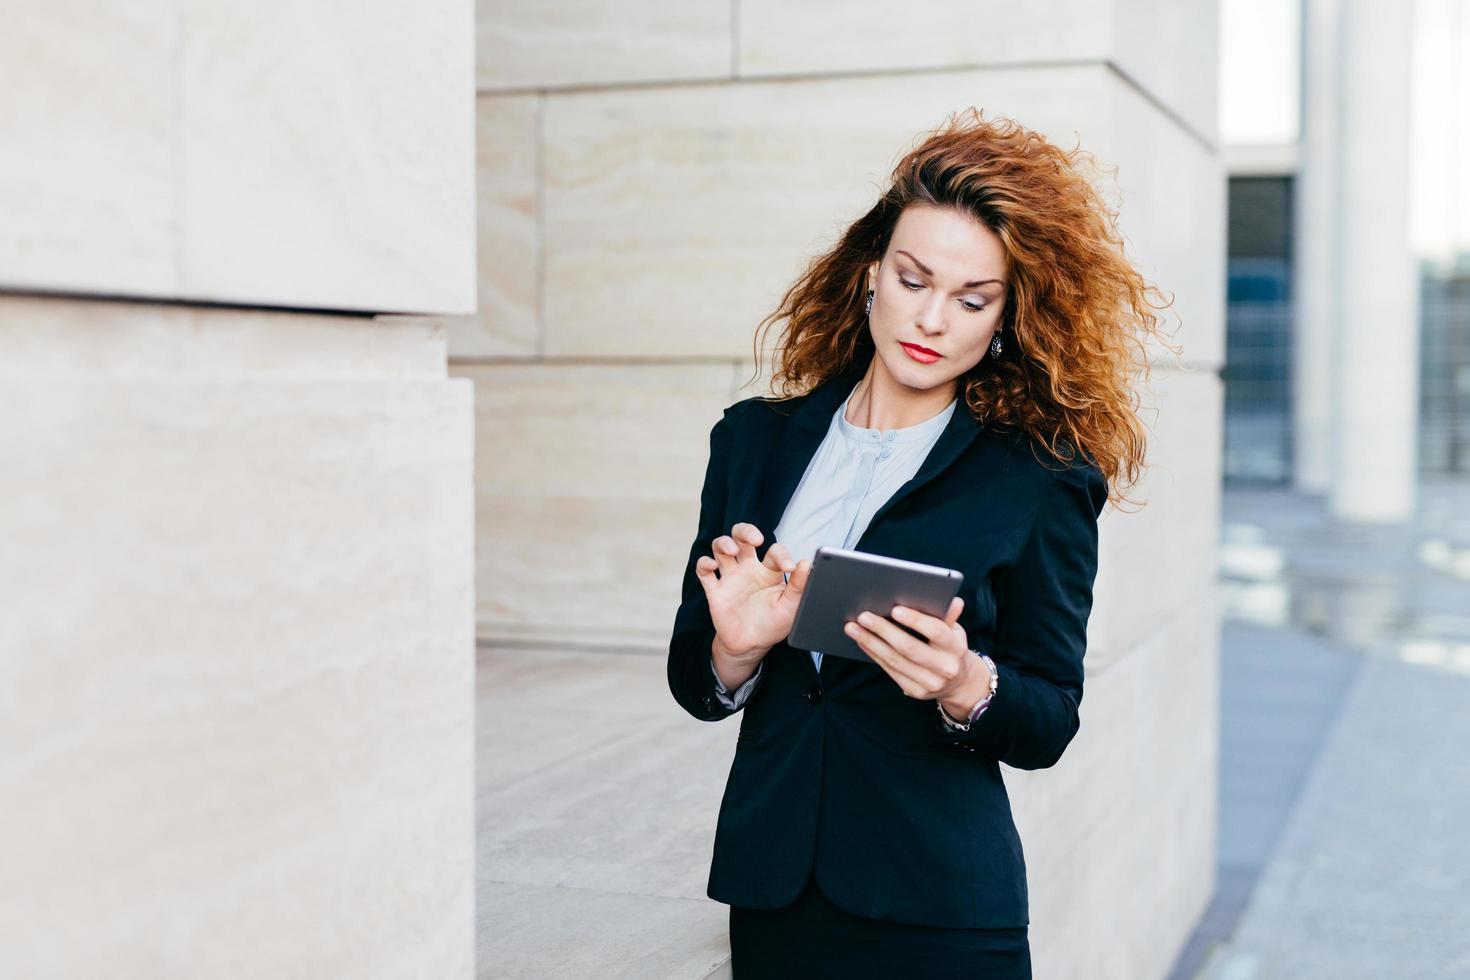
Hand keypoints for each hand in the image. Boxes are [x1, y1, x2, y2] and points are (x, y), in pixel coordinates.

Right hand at [695, 522, 812, 667]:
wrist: (750, 646)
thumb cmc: (772, 625)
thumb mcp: (791, 608)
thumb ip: (799, 586)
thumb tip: (807, 564)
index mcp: (769, 571)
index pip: (774, 551)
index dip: (782, 555)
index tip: (789, 567)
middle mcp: (748, 569)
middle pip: (742, 537)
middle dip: (746, 531)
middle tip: (756, 539)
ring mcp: (730, 578)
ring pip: (721, 547)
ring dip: (724, 543)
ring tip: (732, 551)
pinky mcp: (715, 590)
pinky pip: (703, 570)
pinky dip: (704, 563)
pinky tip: (712, 566)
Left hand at [843, 597, 990, 711]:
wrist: (959, 681)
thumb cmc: (949, 646)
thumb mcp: (954, 630)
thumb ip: (948, 615)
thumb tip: (952, 600)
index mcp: (956, 647)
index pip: (936, 631)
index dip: (916, 620)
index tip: (895, 609)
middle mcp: (945, 668)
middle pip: (910, 648)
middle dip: (884, 631)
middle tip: (863, 616)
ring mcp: (930, 683)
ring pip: (895, 661)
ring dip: (871, 643)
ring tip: (853, 628)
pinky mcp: (915, 691)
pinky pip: (890, 670)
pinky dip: (874, 654)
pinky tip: (862, 641)